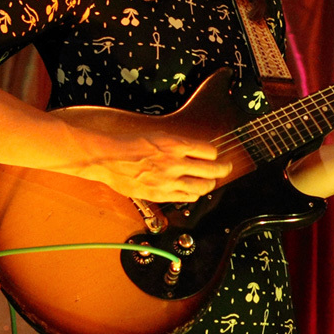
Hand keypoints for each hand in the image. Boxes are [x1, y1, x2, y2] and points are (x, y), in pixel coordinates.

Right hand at [77, 129, 230, 202]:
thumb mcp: (159, 135)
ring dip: (210, 184)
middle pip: (212, 170)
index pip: (210, 151)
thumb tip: (196, 151)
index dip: (215, 154)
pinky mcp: (160, 194)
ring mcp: (168, 180)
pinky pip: (187, 198)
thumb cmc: (129, 145)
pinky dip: (194, 195)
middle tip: (226, 168)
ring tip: (211, 182)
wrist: (107, 158)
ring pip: (203, 187)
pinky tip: (193, 191)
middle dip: (223, 169)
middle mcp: (175, 163)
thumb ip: (179, 145)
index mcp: (175, 144)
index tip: (215, 155)